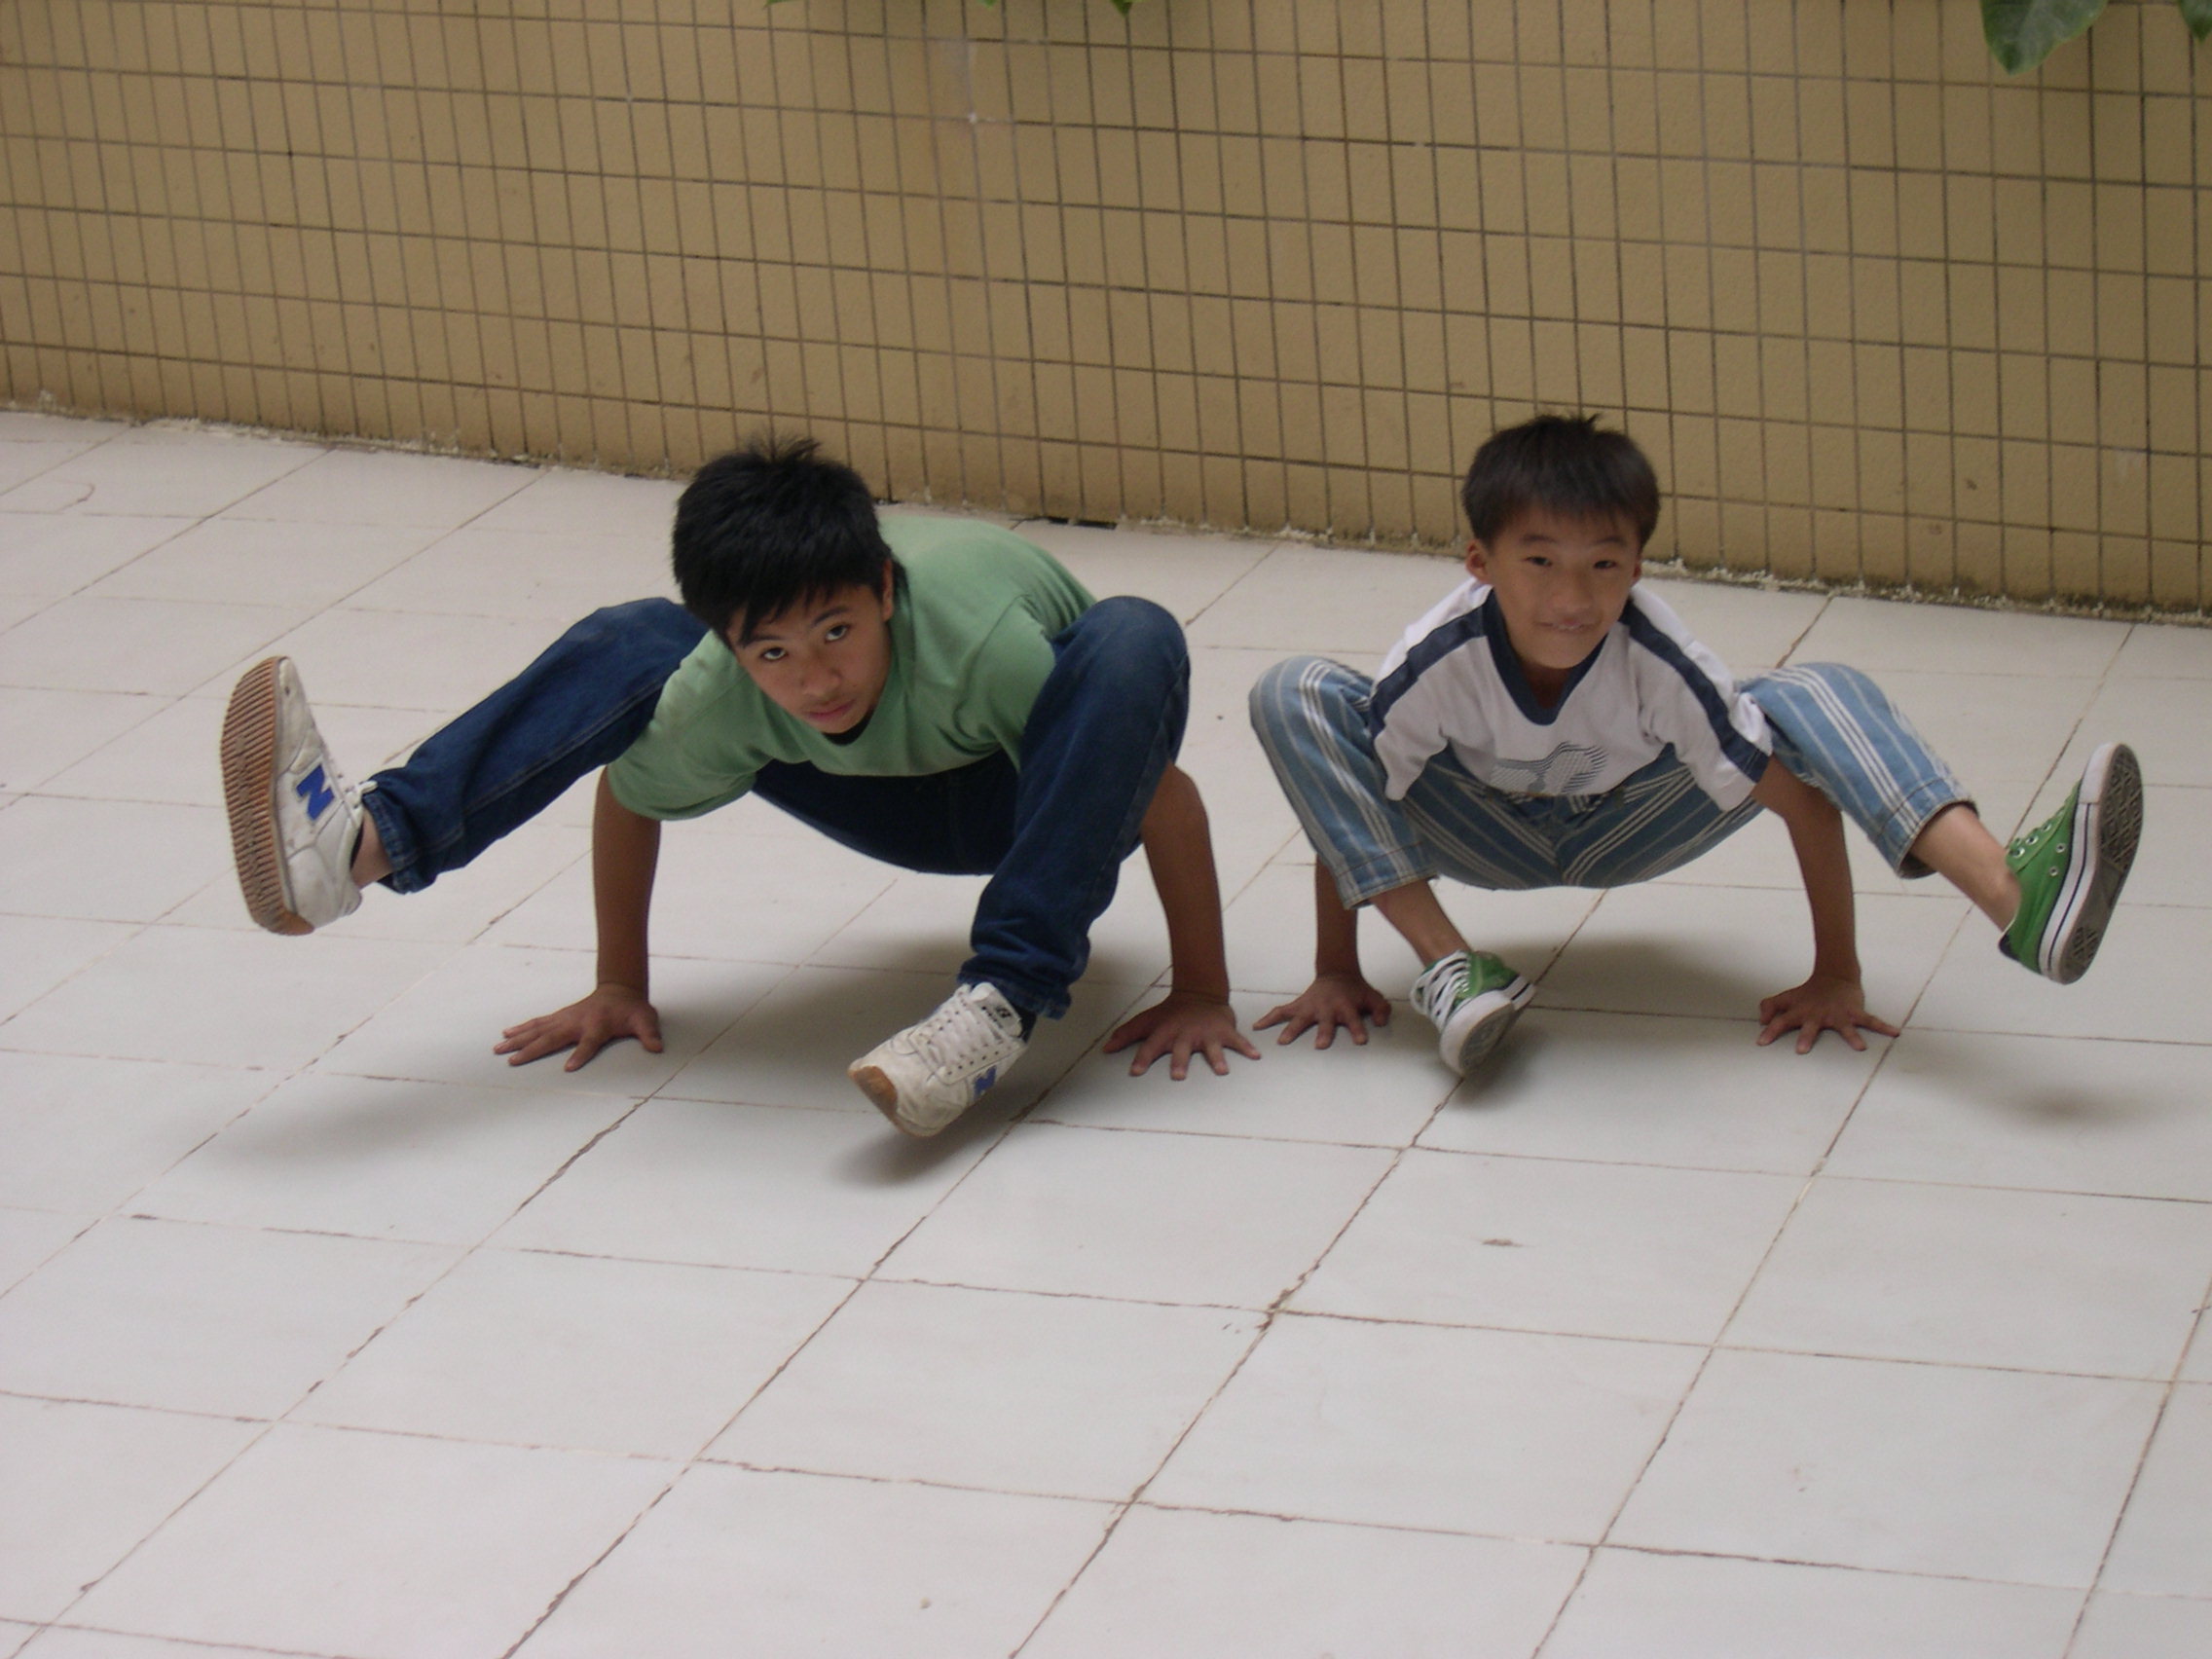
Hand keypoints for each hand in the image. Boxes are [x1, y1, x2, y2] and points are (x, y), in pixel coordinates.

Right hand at [495, 983, 663, 1070]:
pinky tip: (506, 1034)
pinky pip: (537, 1023)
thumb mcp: (645, 1020)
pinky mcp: (560, 1017)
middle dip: (532, 1050)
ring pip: (538, 1030)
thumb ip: (649, 1034)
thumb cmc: (632, 1010)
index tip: (568, 1068)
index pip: (589, 1043)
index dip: (580, 1055)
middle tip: (512, 1061)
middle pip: (552, 1038)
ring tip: (498, 1048)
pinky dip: (521, 1028)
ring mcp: (566, 1018)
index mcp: (598, 1026)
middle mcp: (577, 1021)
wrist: (620, 990)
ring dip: (518, 1039)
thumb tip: (657, 1047)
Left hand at [1103, 990, 1260, 1078]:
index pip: (1150, 1046)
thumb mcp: (1147, 1021)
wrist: (1199, 993)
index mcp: (1165, 1032)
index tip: (1135, 1072)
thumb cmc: (1170, 1013)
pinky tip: (1255, 1056)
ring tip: (1222, 1071)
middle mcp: (1185, 1033)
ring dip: (1216, 1058)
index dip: (1142, 1058)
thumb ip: (1127, 1035)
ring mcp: (1206, 1033)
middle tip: (1177, 1075)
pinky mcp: (1223, 1030)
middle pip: (1180, 1049)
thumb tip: (1106, 1049)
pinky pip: (1236, 1040)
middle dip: (1179, 1061)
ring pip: (1211, 1047)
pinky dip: (1246, 1047)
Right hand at [1254, 973, 1392, 1048]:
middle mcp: (1326, 1007)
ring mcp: (1310, 1007)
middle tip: (1320, 1046)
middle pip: (1325, 1021)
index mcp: (1345, 1006)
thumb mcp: (1373, 997)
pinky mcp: (1298, 1005)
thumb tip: (1382, 1022)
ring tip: (1282, 1042)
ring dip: (1291, 1030)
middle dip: (1323, 1033)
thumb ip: (1380, 1009)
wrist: (1337, 973)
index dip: (1357, 1029)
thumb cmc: (1355, 990)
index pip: (1354, 1019)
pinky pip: (1280, 1011)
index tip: (1360, 1041)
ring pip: (1299, 1018)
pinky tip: (1257, 1026)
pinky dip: (1268, 1018)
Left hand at [1755, 973, 1898, 1053]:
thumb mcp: (1786, 998)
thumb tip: (1760, 1020)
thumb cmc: (1808, 993)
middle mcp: (1817, 1014)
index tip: (1761, 1042)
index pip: (1781, 1021)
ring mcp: (1837, 1013)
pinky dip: (1883, 1026)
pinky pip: (1870, 1020)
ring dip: (1851, 1036)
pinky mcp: (1854, 1011)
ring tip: (1860, 1047)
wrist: (1834, 976)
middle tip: (1802, 1050)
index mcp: (1800, 1011)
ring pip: (1844, 1026)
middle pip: (1810, 1026)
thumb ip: (1770, 1007)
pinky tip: (1895, 1032)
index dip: (1770, 1030)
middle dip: (1806, 1037)